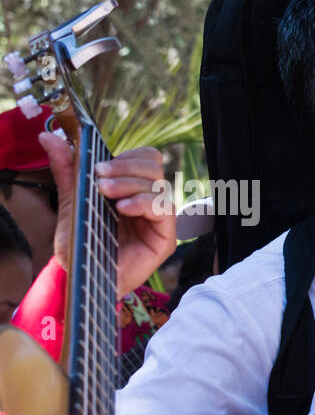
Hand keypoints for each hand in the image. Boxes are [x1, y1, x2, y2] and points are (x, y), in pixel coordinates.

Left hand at [40, 132, 175, 298]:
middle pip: (153, 165)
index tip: (97, 165)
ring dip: (130, 183)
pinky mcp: (165, 237)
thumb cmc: (81, 246)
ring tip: (106, 194)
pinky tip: (123, 209)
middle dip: (126, 166)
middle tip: (100, 177)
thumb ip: (67, 170)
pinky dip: (144, 202)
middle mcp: (148, 201)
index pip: (144, 159)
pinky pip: (164, 208)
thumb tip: (50, 136)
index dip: (126, 156)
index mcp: (131, 189)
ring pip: (158, 183)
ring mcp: (158, 219)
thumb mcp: (71, 202)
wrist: (82, 279)